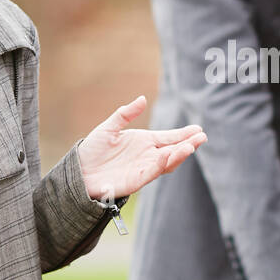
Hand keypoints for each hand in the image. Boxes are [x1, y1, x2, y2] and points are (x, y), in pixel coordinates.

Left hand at [77, 95, 205, 201]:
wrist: (78, 171)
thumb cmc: (93, 150)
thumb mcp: (109, 128)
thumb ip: (125, 114)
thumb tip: (142, 99)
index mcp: (144, 142)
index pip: (169, 137)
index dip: (184, 134)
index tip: (198, 129)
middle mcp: (147, 155)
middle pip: (173, 150)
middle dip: (188, 144)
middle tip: (202, 137)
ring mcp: (143, 168)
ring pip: (167, 162)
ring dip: (179, 154)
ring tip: (190, 146)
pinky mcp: (136, 180)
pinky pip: (152, 172)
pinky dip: (161, 164)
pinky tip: (168, 155)